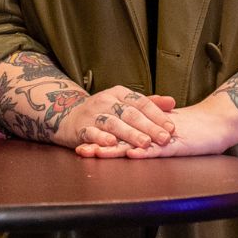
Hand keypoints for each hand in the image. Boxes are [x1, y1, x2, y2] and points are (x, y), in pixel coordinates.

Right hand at [54, 87, 176, 150]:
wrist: (66, 115)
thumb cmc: (103, 111)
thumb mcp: (123, 102)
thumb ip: (147, 103)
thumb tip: (172, 102)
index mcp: (119, 93)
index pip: (141, 102)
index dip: (157, 114)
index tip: (171, 127)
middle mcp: (106, 100)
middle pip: (129, 113)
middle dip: (148, 127)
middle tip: (164, 138)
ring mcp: (92, 114)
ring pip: (113, 123)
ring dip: (130, 133)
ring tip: (144, 143)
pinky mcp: (80, 128)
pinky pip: (91, 133)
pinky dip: (101, 138)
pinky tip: (111, 143)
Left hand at [75, 98, 237, 158]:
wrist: (216, 123)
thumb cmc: (193, 130)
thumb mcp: (166, 135)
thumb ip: (150, 137)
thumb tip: (131, 146)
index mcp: (147, 130)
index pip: (119, 135)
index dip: (100, 139)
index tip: (80, 143)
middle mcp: (151, 133)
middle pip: (122, 139)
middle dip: (100, 145)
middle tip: (80, 150)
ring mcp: (163, 139)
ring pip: (135, 144)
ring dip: (116, 149)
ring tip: (96, 153)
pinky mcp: (177, 146)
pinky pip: (159, 150)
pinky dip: (146, 151)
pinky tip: (132, 154)